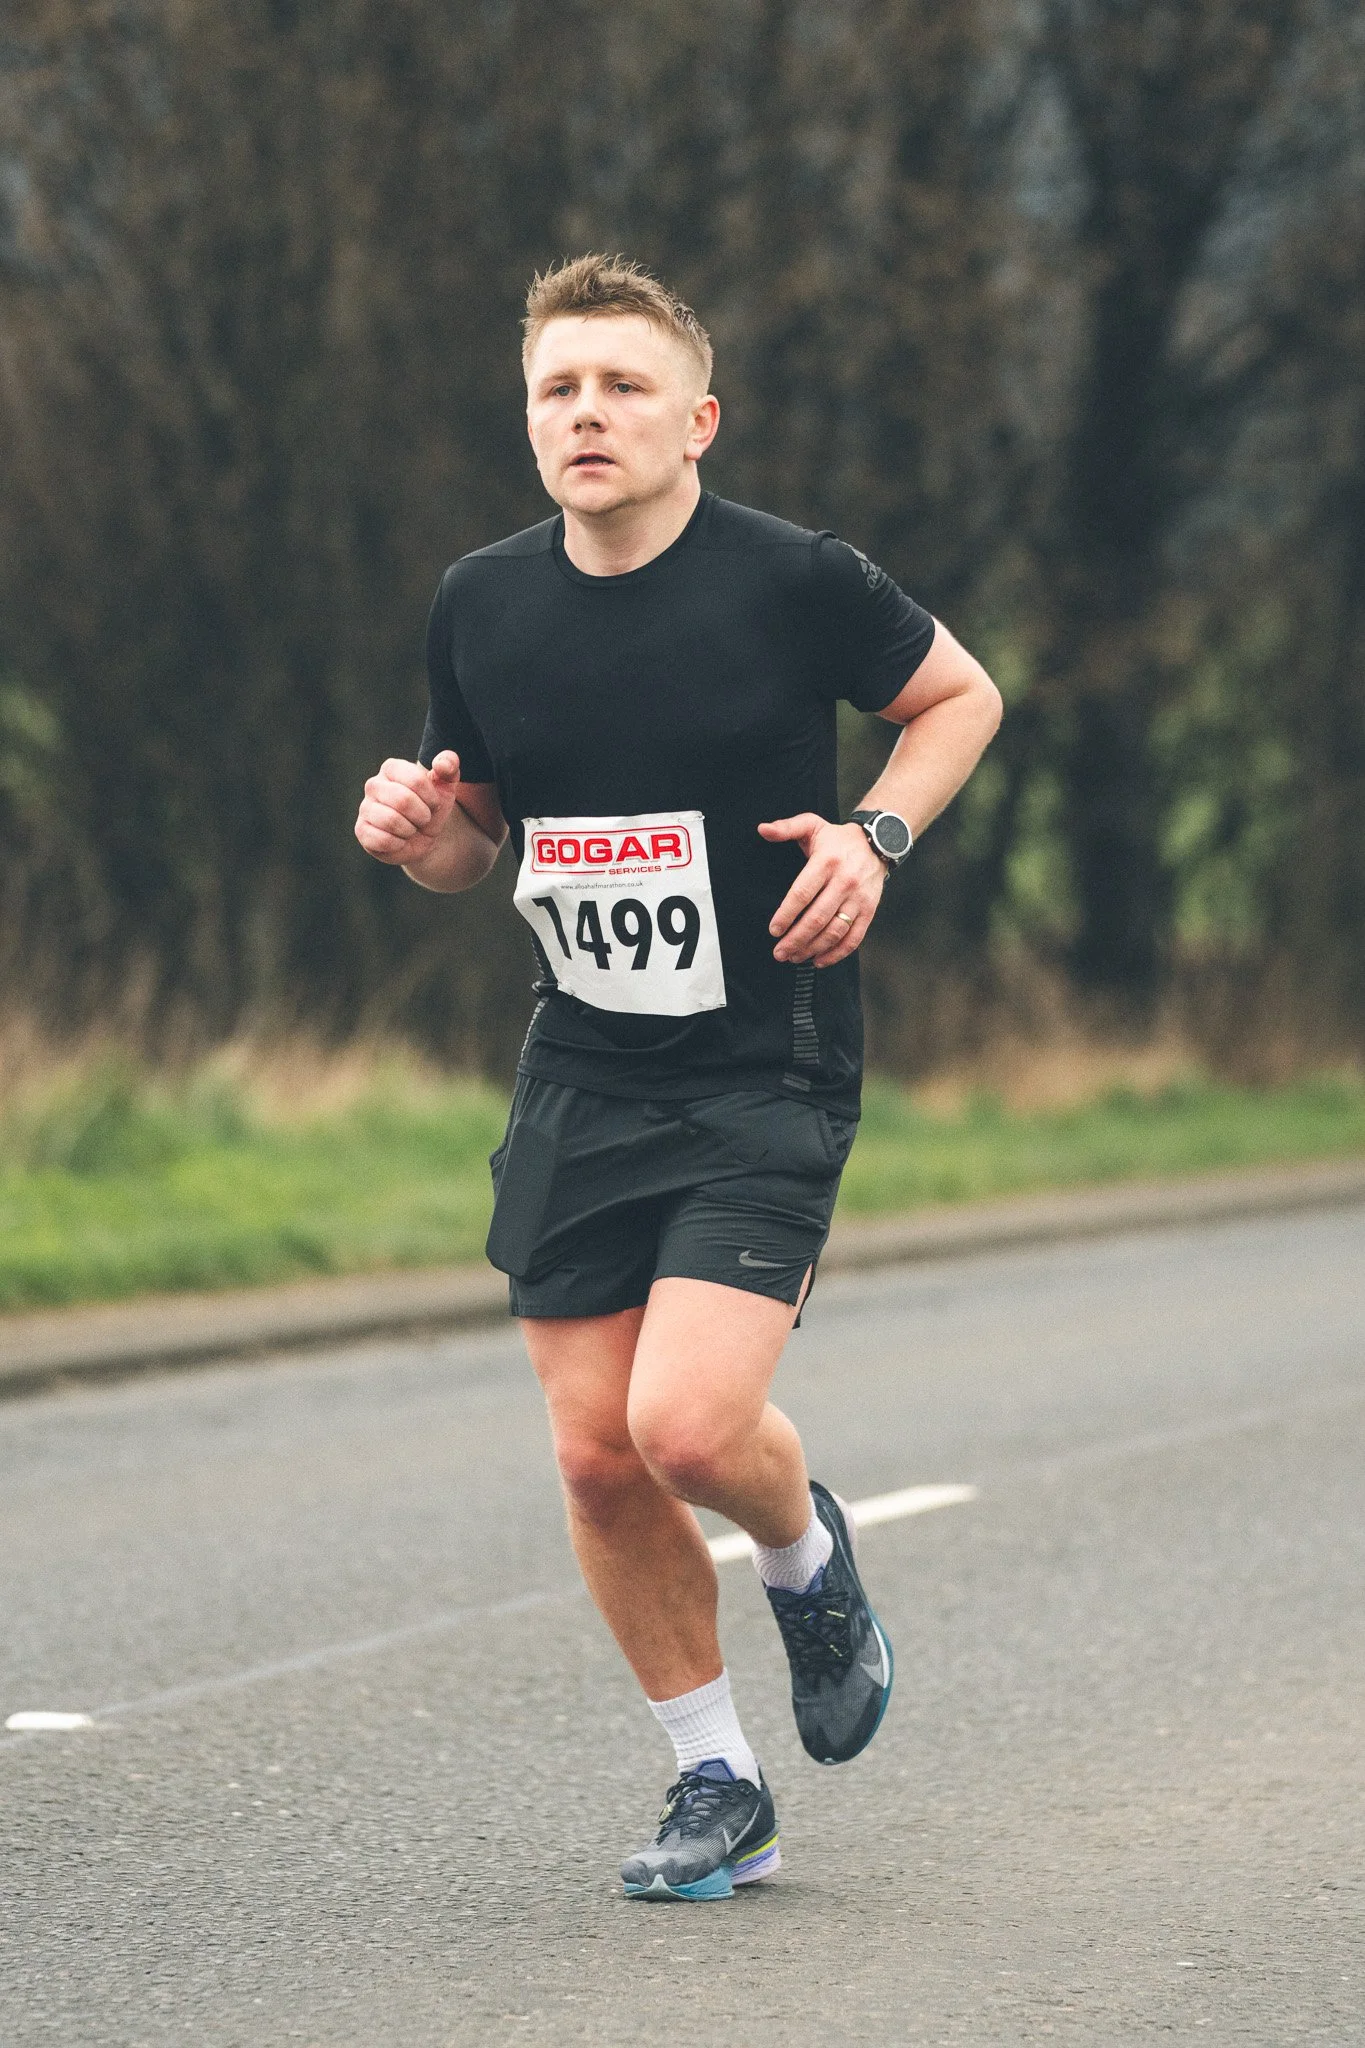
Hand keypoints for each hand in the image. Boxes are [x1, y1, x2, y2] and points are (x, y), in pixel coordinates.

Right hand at [355, 750, 461, 865]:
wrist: (423, 836)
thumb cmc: (431, 806)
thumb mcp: (445, 786)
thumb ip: (449, 766)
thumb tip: (442, 763)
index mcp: (391, 768)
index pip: (416, 780)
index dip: (431, 798)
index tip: (433, 803)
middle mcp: (373, 785)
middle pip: (403, 800)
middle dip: (422, 815)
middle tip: (423, 818)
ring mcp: (365, 808)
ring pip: (391, 821)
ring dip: (410, 830)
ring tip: (411, 828)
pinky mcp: (362, 830)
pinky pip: (383, 840)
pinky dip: (399, 844)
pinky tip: (399, 840)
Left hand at [758, 813, 886, 965]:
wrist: (877, 842)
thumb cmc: (838, 839)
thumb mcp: (812, 825)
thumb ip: (786, 827)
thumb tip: (763, 829)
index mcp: (826, 862)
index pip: (802, 894)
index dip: (787, 914)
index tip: (774, 930)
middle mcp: (844, 882)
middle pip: (817, 918)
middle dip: (796, 939)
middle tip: (779, 952)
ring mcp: (859, 899)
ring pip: (834, 931)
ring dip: (813, 948)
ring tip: (795, 957)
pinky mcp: (869, 910)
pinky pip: (854, 938)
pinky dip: (836, 953)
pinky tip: (820, 960)